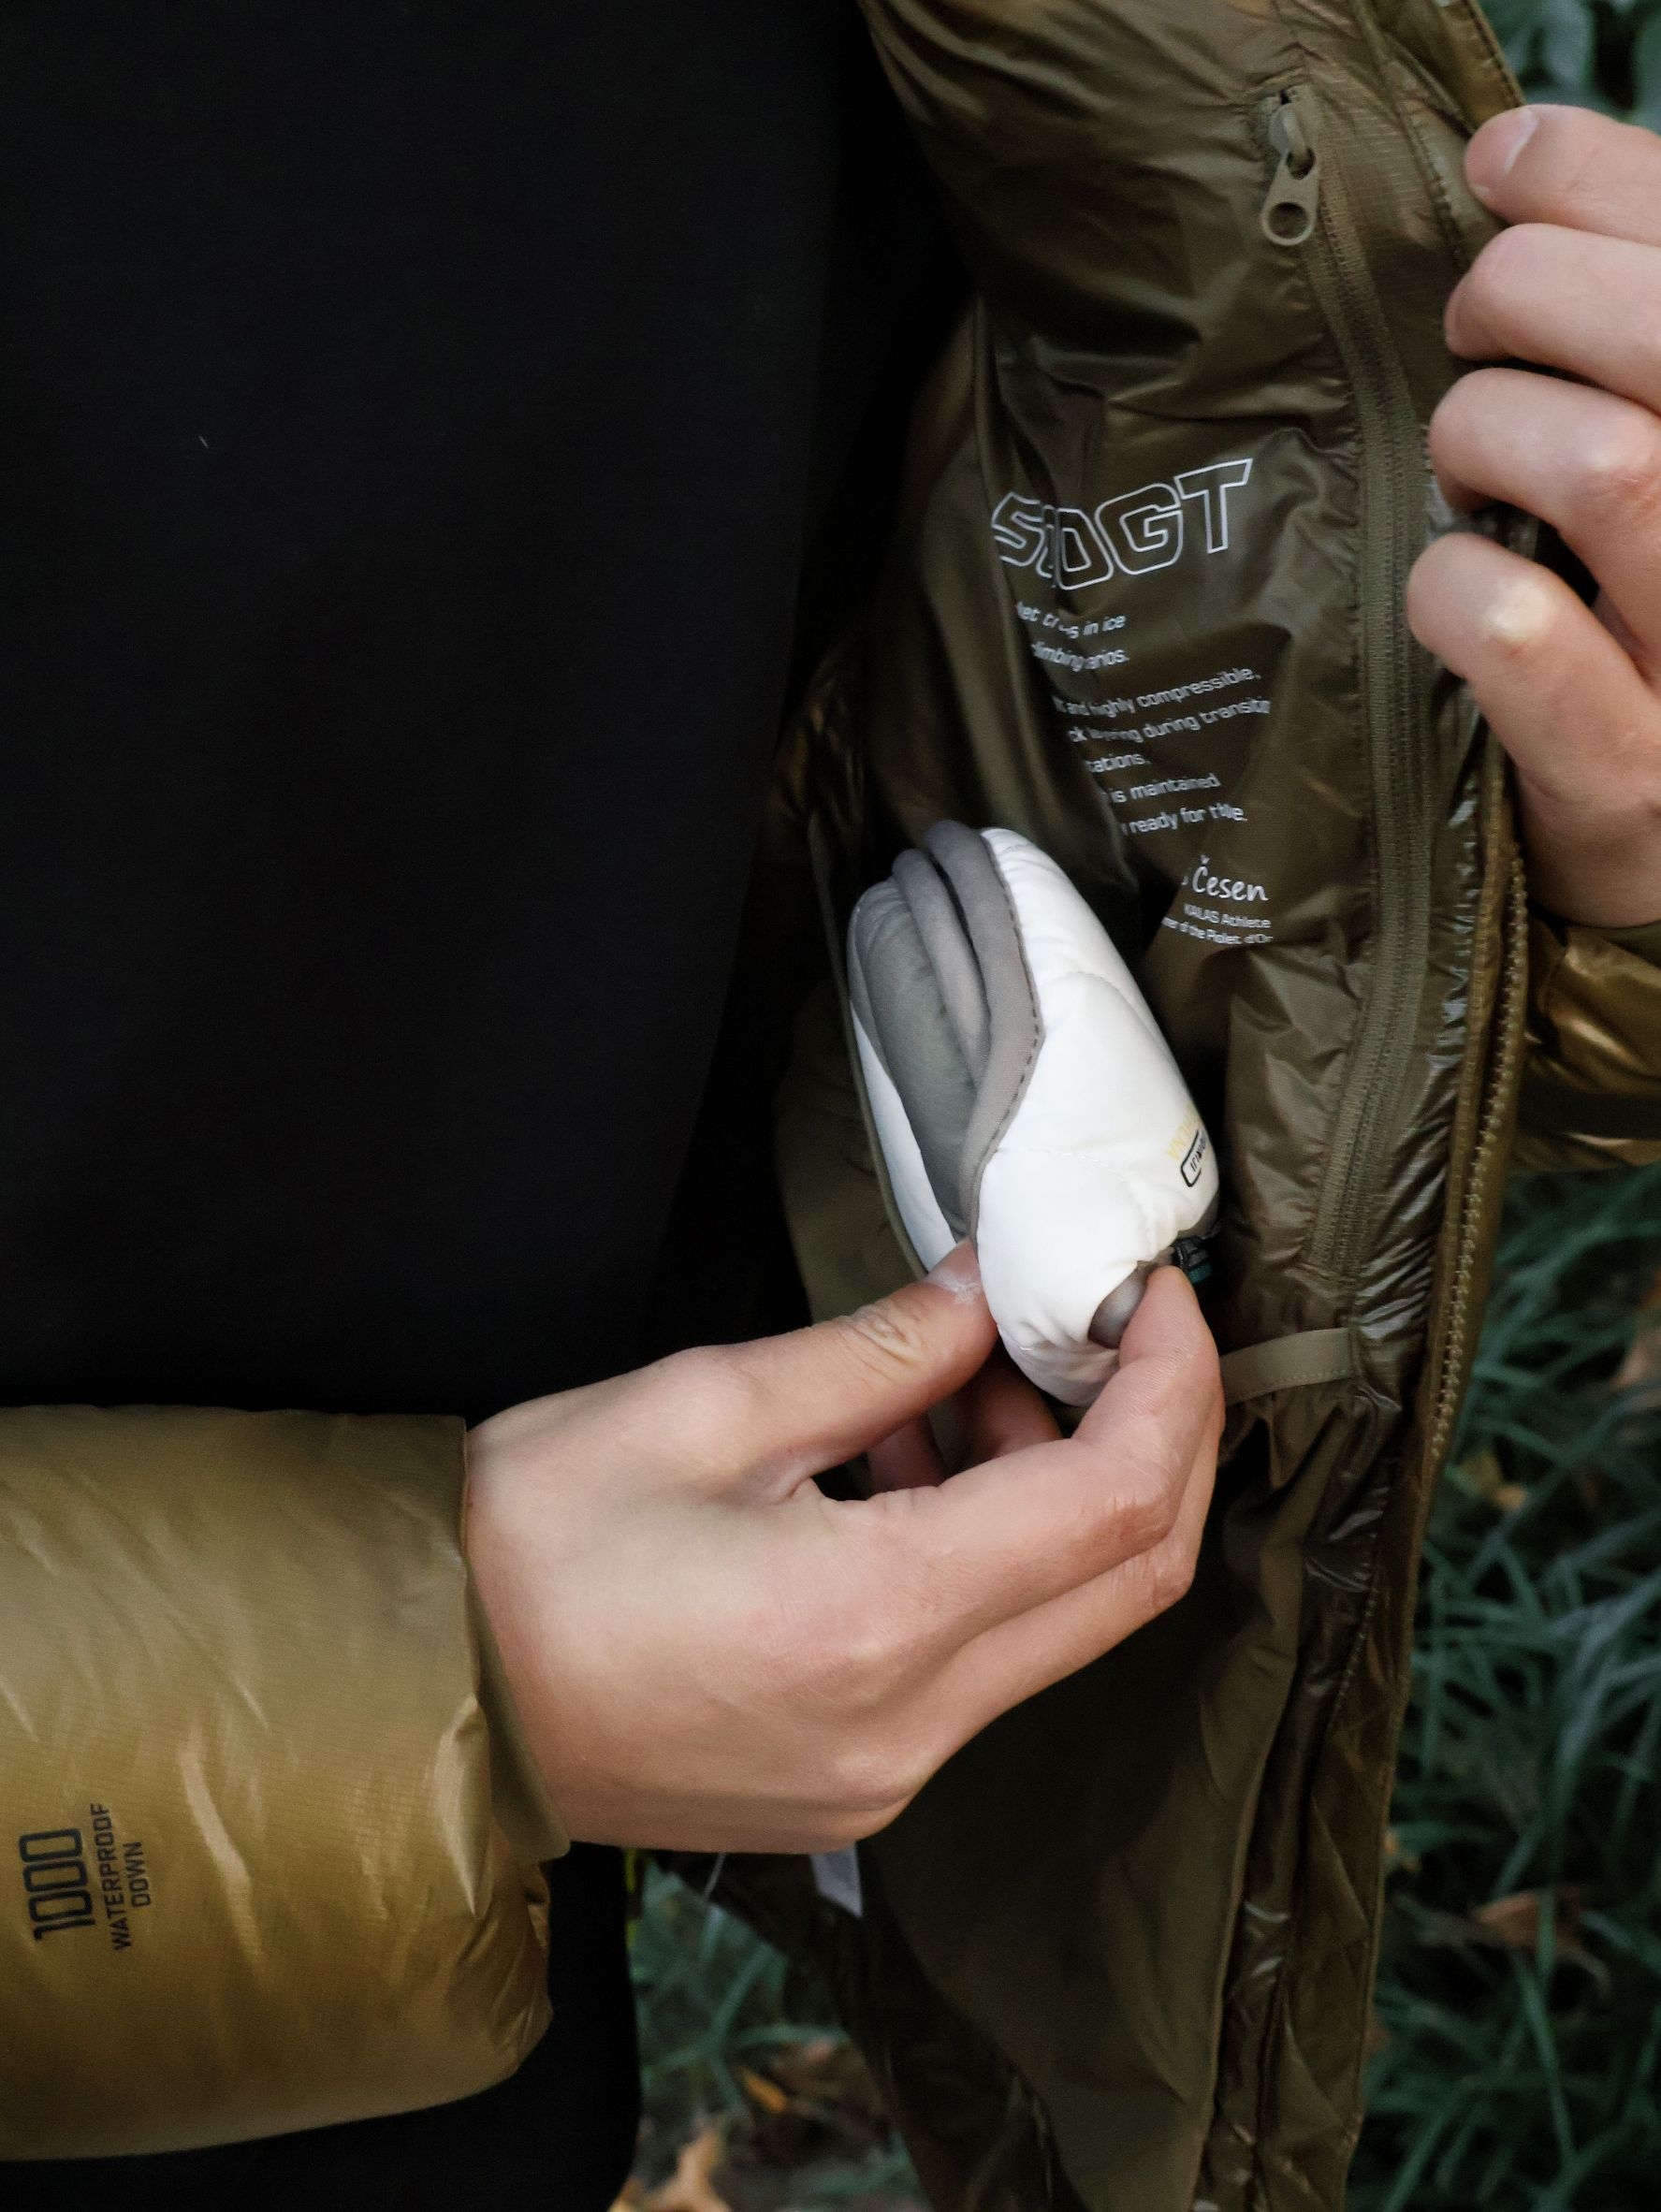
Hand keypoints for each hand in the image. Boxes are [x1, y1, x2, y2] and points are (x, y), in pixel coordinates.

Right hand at [466, 1251, 1220, 1853]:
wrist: (422, 1697)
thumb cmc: (527, 1551)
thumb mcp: (706, 1405)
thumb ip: (879, 1350)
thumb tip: (983, 1296)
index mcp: (874, 1619)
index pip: (1113, 1503)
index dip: (1168, 1384)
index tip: (1153, 1297)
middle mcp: (908, 1724)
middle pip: (1131, 1580)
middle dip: (1152, 1437)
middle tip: (1099, 1329)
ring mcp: (890, 1774)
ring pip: (1064, 1622)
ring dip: (1057, 1492)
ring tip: (958, 1389)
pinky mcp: (862, 1782)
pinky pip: (984, 1663)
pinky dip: (991, 1557)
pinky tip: (909, 1473)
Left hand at [1406, 104, 1660, 929]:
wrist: (1657, 848)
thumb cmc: (1643, 622)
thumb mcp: (1655, 467)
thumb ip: (1621, 335)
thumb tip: (1516, 156)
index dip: (1601, 179)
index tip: (1503, 161)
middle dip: (1524, 299)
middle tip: (1470, 338)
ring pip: (1607, 466)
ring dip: (1490, 436)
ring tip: (1466, 468)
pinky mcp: (1627, 773)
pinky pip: (1516, 630)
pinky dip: (1450, 586)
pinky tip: (1445, 587)